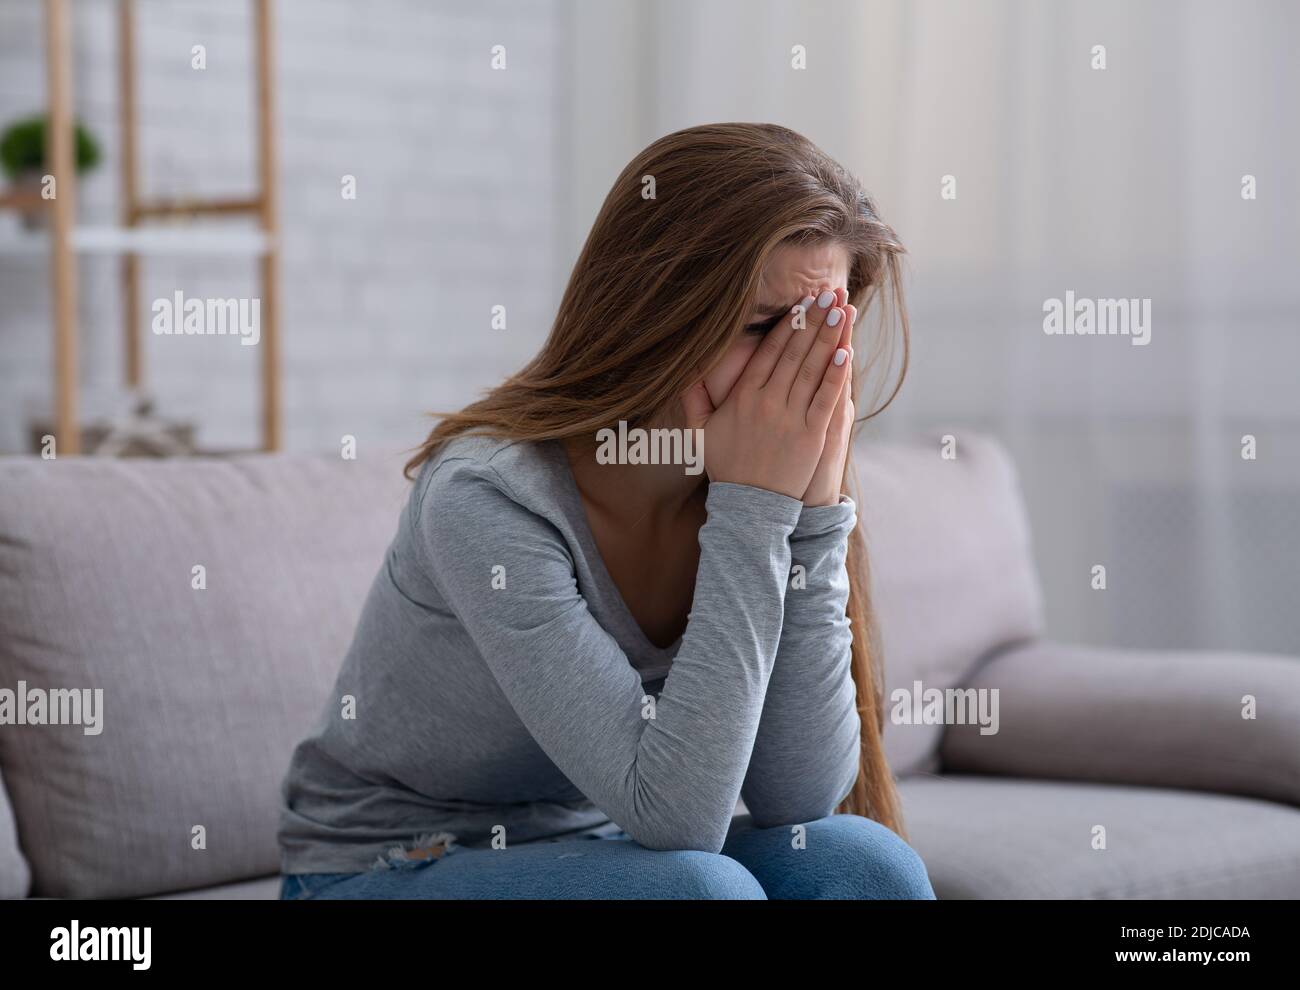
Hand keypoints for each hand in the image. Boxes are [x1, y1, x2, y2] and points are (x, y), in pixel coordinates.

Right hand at [682, 286, 851, 499]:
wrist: (749, 506)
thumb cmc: (726, 466)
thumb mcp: (699, 432)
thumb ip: (693, 399)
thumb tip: (685, 372)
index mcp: (743, 397)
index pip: (769, 352)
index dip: (788, 324)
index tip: (802, 302)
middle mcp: (767, 402)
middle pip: (794, 353)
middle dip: (813, 320)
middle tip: (827, 292)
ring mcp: (790, 418)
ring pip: (812, 369)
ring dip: (828, 337)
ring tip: (842, 309)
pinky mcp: (811, 436)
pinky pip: (825, 399)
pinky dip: (836, 374)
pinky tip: (846, 351)